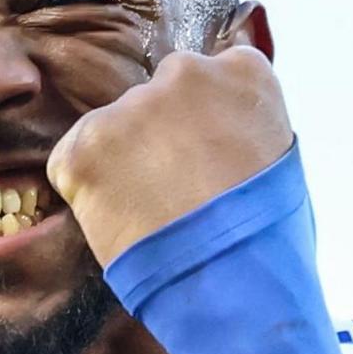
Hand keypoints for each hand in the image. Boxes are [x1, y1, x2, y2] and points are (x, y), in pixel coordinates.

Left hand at [45, 44, 295, 263]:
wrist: (233, 280)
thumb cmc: (271, 235)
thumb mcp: (280, 158)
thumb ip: (244, 125)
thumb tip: (220, 131)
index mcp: (243, 73)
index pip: (210, 76)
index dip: (201, 120)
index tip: (204, 155)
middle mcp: (186, 72)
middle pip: (155, 98)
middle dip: (157, 137)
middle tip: (174, 191)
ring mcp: (133, 106)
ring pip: (113, 131)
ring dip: (122, 166)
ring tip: (150, 217)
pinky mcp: (87, 144)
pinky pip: (73, 163)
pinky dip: (86, 193)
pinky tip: (122, 222)